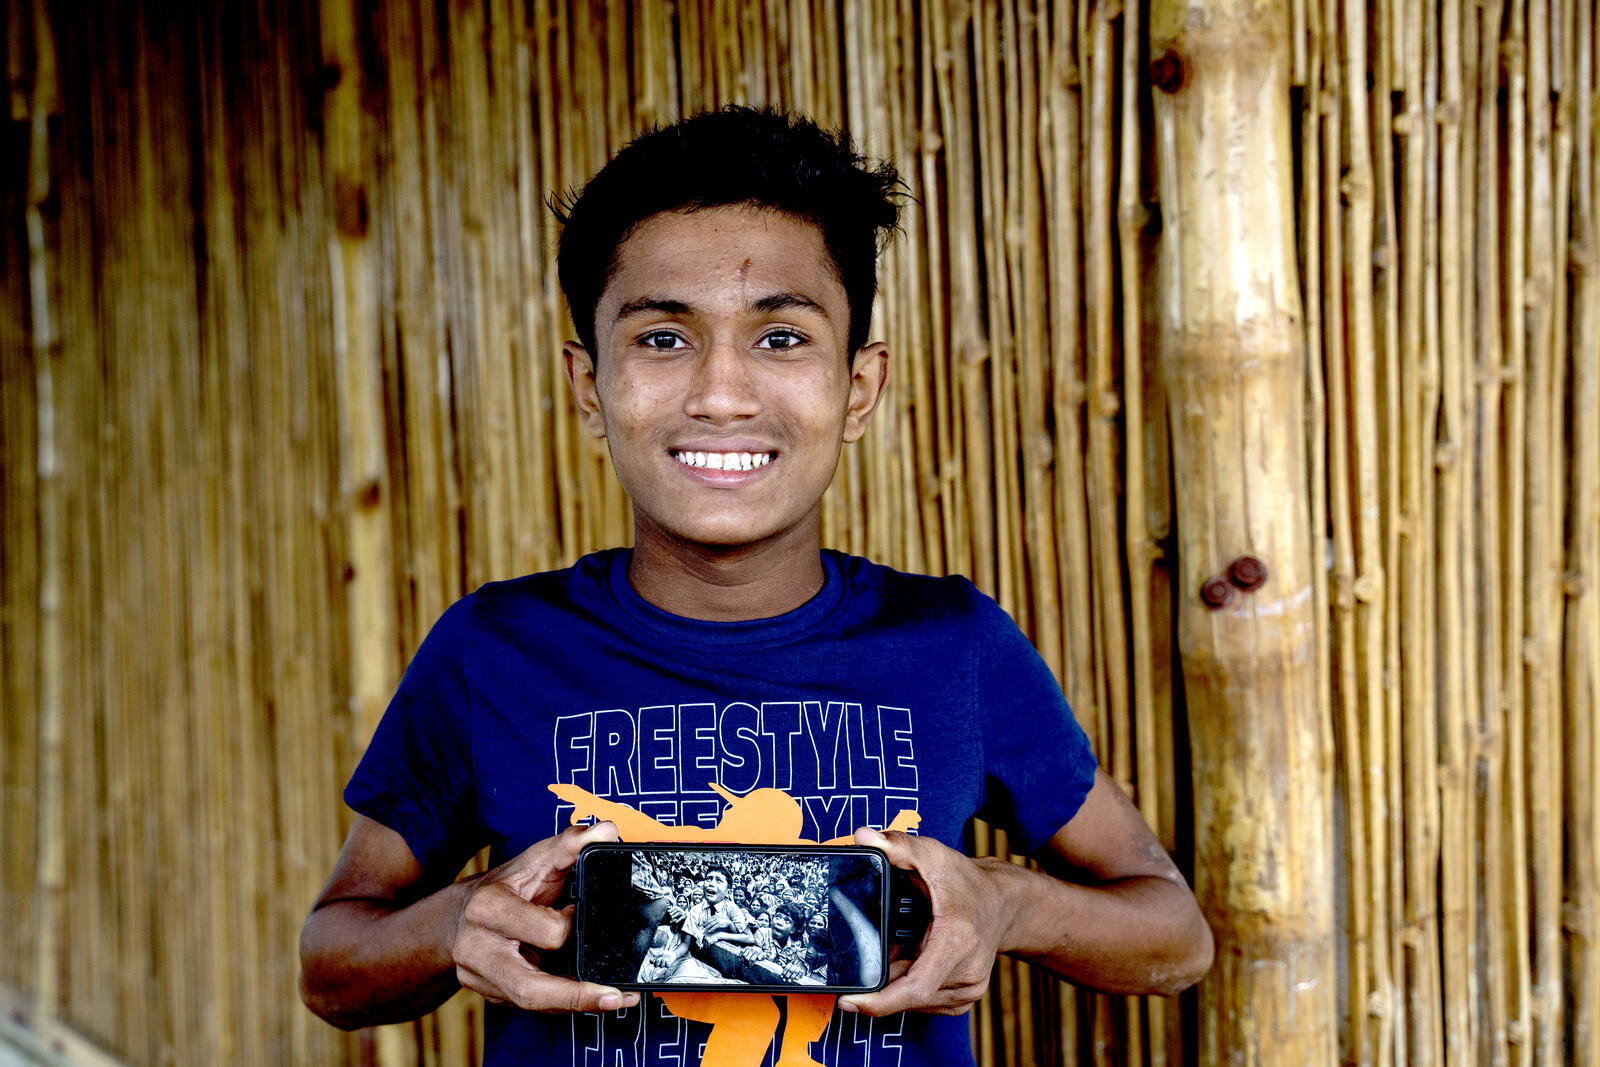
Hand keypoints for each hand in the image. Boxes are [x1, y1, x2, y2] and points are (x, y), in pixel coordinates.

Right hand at [451, 821, 640, 1012]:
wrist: (457, 916)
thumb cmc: (505, 886)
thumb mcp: (534, 860)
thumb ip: (571, 844)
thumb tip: (607, 830)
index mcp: (488, 908)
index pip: (543, 931)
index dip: (568, 925)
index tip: (576, 911)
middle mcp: (477, 949)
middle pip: (529, 988)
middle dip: (577, 996)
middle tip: (616, 997)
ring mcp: (480, 978)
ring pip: (531, 1004)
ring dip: (576, 1005)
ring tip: (615, 1001)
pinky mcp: (490, 995)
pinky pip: (530, 1007)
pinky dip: (562, 1004)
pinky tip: (590, 999)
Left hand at [836, 827, 1010, 1016]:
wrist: (1003, 904)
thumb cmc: (967, 882)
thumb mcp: (933, 855)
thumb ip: (898, 845)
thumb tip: (864, 836)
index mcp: (958, 941)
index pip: (916, 987)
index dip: (880, 1000)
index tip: (849, 1002)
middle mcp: (967, 973)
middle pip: (907, 992)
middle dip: (880, 977)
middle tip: (865, 951)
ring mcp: (967, 991)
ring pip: (913, 999)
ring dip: (894, 979)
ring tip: (899, 943)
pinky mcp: (963, 999)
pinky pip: (923, 1000)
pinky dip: (908, 982)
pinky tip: (910, 956)